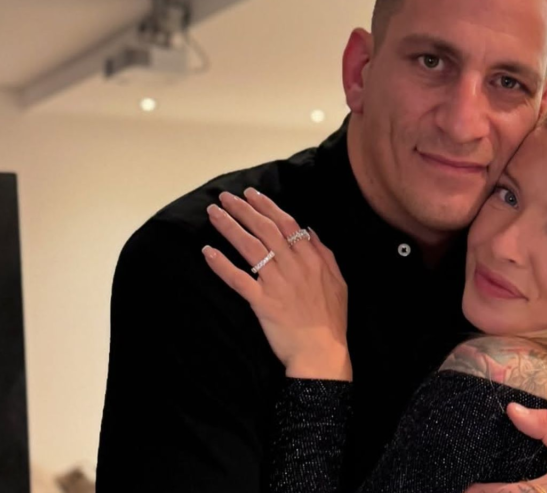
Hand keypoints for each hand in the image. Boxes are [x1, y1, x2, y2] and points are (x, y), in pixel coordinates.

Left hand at [202, 188, 350, 380]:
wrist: (322, 352)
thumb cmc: (332, 320)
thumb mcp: (338, 281)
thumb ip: (324, 253)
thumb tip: (310, 230)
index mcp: (312, 258)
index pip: (287, 223)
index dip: (267, 206)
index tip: (251, 194)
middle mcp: (293, 266)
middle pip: (265, 229)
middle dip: (243, 210)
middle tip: (225, 197)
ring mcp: (276, 283)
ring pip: (249, 247)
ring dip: (229, 227)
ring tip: (213, 213)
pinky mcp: (262, 302)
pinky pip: (237, 279)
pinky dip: (221, 265)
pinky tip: (207, 252)